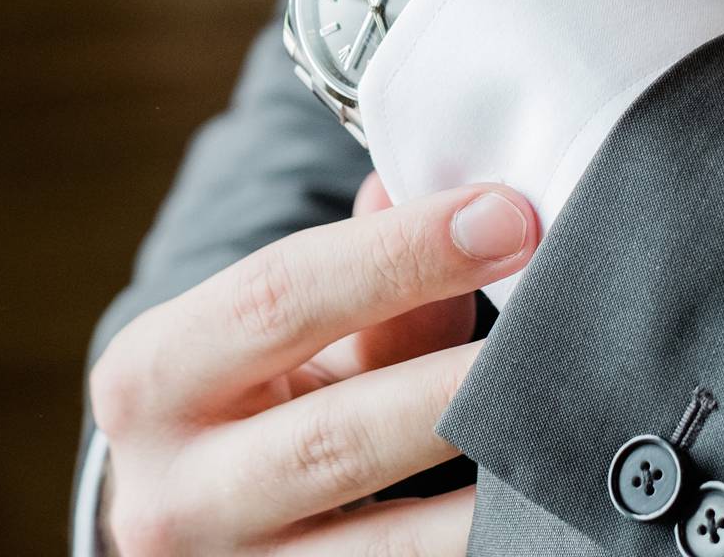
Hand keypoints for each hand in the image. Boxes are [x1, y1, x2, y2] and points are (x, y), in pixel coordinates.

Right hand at [91, 176, 538, 553]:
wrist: (173, 520)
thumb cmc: (232, 403)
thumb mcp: (266, 339)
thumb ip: (354, 282)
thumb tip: (446, 201)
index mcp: (150, 375)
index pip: (279, 296)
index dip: (400, 254)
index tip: (505, 215)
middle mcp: (173, 491)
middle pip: (335, 435)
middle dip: (457, 379)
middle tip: (560, 322)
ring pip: (390, 544)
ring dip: (489, 484)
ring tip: (573, 425)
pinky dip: (479, 546)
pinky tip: (543, 510)